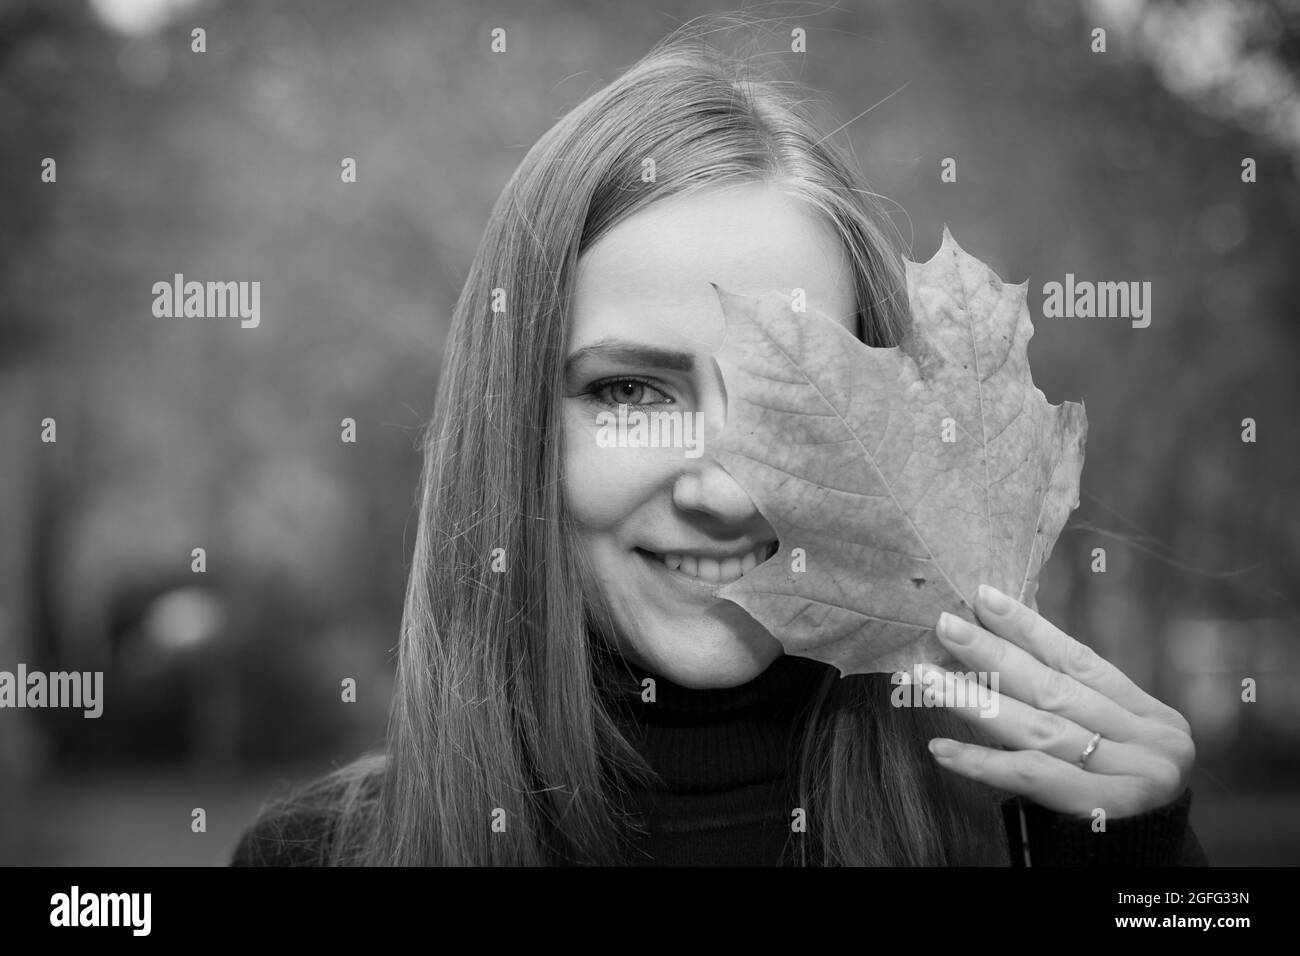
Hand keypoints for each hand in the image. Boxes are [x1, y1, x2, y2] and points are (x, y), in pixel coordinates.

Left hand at [920, 584, 1194, 819]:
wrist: (1146, 871)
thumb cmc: (1118, 800)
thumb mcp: (1114, 744)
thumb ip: (1074, 703)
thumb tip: (1000, 643)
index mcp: (1152, 716)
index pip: (1080, 661)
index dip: (1029, 627)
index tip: (982, 597)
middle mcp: (1151, 743)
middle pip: (1054, 689)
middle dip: (993, 653)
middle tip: (944, 624)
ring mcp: (1134, 778)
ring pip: (1038, 729)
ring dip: (975, 701)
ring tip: (925, 678)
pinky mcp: (1107, 814)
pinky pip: (1032, 778)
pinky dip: (982, 763)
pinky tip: (940, 748)